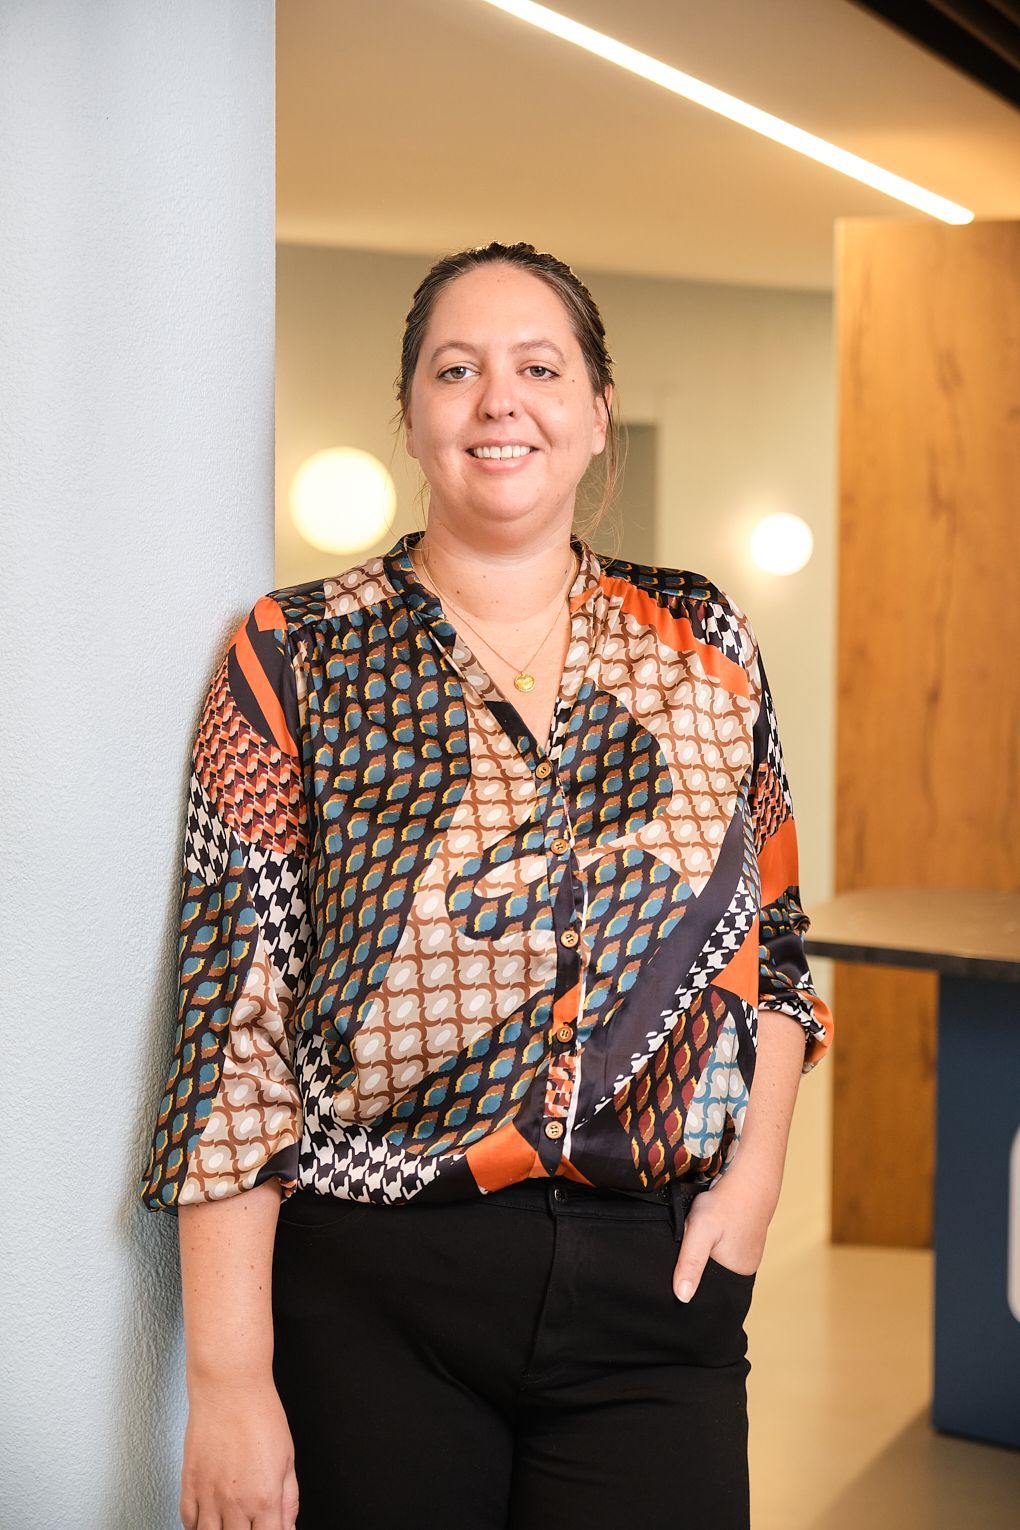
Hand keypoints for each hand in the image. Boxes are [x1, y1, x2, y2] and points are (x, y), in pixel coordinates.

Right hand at [179, 1375, 299, 1529]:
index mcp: (265, 1498)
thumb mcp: (288, 1458)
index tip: (271, 1529)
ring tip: (229, 1524)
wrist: (229, 1388)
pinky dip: (196, 1527)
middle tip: (250, 1523)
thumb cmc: (260, 1415)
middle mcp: (235, 1503)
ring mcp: (209, 1496)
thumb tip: (288, 1525)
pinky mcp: (189, 1484)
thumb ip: (289, 1499)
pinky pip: (187, 1522)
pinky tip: (208, 1520)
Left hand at [672, 1167, 776, 1302]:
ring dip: (704, 1251)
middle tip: (684, 1246)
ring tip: (695, 1236)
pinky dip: (712, 1240)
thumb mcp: (700, 1231)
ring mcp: (747, 1251)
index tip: (676, 1267)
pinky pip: (723, 1246)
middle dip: (696, 1265)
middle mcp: (745, 1267)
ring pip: (716, 1258)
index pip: (708, 1289)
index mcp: (738, 1273)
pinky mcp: (744, 1236)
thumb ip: (691, 1263)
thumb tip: (682, 1298)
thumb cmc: (726, 1202)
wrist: (750, 1175)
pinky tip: (707, 1229)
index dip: (690, 1280)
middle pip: (711, 1274)